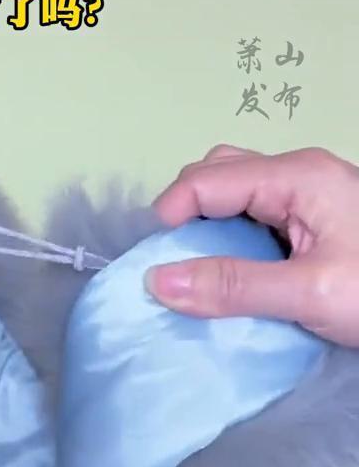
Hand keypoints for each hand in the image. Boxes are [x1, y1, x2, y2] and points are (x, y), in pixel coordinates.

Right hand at [146, 144, 358, 345]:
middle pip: (217, 175)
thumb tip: (157, 281)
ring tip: (201, 272)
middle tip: (174, 266)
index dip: (169, 217)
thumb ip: (234, 286)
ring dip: (209, 228)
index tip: (151, 266)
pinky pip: (256, 215)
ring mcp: (309, 194)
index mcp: (296, 176)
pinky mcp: (316, 219)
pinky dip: (233, 238)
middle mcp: (298, 173)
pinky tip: (233, 273)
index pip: (205, 180)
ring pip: (235, 194)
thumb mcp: (309, 293)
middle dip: (185, 216)